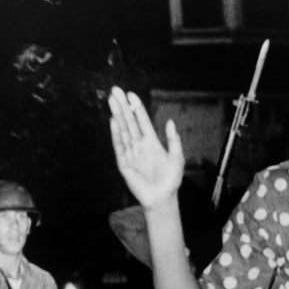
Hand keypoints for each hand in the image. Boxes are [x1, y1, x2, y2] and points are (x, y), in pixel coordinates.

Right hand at [109, 86, 183, 209]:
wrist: (162, 197)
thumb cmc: (171, 179)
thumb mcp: (177, 157)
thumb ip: (173, 140)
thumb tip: (170, 122)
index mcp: (152, 142)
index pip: (142, 121)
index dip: (136, 107)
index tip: (130, 94)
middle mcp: (139, 145)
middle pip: (129, 121)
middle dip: (122, 106)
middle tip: (115, 90)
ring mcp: (131, 153)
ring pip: (123, 130)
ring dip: (117, 115)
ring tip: (112, 100)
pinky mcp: (124, 163)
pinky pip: (119, 146)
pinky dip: (116, 133)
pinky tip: (113, 121)